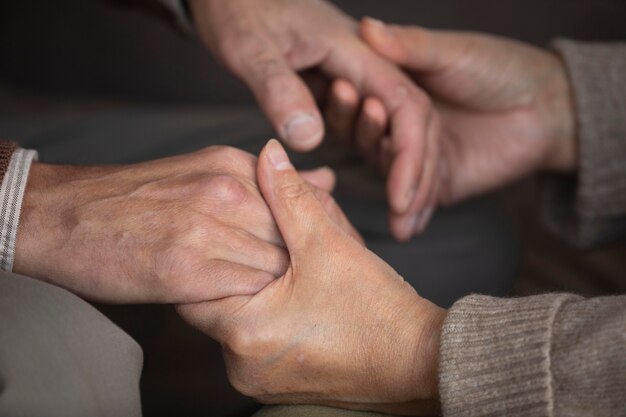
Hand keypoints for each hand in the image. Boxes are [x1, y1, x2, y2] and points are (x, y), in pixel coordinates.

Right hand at [14, 146, 338, 303]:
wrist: (66, 215)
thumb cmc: (138, 198)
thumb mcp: (208, 170)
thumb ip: (270, 180)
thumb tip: (327, 179)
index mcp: (233, 165)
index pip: (303, 204)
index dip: (315, 236)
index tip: (316, 258)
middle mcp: (226, 191)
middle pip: (295, 236)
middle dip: (303, 265)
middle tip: (303, 284)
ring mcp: (206, 228)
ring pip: (275, 267)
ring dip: (277, 286)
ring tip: (272, 296)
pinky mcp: (185, 269)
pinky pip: (244, 291)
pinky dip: (247, 301)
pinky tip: (235, 299)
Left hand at [177, 140, 445, 415]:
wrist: (417, 362)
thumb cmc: (375, 309)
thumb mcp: (328, 243)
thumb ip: (290, 196)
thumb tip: (268, 154)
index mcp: (243, 332)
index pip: (193, 284)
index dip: (214, 250)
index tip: (233, 232)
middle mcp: (240, 366)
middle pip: (213, 303)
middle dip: (239, 269)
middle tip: (270, 249)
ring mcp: (257, 380)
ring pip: (236, 322)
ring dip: (254, 293)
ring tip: (290, 273)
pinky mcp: (275, 385)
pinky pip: (254, 342)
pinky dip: (267, 317)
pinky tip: (297, 299)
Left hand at [188, 0, 442, 239]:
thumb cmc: (239, 6)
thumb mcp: (252, 49)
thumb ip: (280, 89)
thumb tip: (309, 139)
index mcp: (353, 51)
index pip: (405, 104)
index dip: (411, 156)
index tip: (403, 200)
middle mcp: (361, 65)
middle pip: (410, 120)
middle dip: (415, 172)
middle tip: (408, 223)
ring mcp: (351, 77)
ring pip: (392, 127)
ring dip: (400, 171)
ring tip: (402, 218)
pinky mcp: (336, 89)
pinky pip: (366, 127)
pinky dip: (376, 158)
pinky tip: (378, 186)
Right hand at [328, 19, 576, 220]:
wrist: (547, 107)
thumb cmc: (501, 68)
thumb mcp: (452, 52)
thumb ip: (410, 46)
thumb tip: (368, 26)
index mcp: (395, 93)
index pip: (363, 104)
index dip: (353, 103)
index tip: (345, 93)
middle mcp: (399, 127)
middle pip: (370, 142)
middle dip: (370, 146)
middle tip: (375, 145)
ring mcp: (417, 158)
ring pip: (393, 176)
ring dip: (393, 189)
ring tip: (396, 202)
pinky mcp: (438, 184)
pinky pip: (420, 203)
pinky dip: (413, 217)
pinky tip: (405, 228)